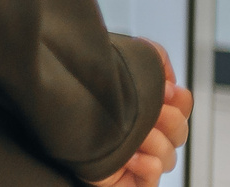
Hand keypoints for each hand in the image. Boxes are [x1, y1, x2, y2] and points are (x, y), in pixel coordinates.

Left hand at [89, 43, 189, 184]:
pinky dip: (147, 167)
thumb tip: (166, 66)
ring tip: (131, 134)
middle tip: (152, 111)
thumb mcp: (115, 61)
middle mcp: (143, 132)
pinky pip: (153, 180)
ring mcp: (137, 156)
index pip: (180, 107)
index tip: (168, 90)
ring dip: (156, 143)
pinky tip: (129, 157)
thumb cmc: (79, 90)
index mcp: (142, 106)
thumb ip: (147, 54)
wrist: (49, 111)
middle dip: (171, 120)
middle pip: (180, 132)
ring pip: (169, 157)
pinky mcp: (129, 179)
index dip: (181, 100)